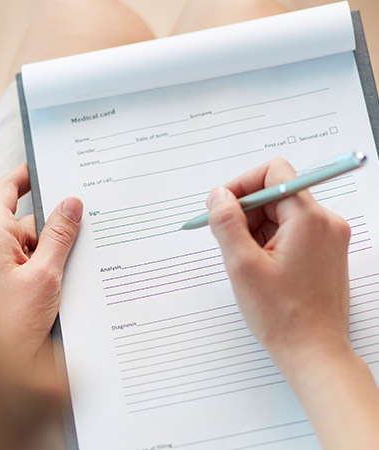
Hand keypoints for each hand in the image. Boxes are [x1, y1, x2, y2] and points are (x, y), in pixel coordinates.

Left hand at [0, 164, 82, 376]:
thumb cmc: (8, 325)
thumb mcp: (44, 276)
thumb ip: (59, 237)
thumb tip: (71, 204)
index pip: (6, 191)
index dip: (24, 176)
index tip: (44, 167)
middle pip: (28, 223)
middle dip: (55, 228)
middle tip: (83, 232)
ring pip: (32, 247)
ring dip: (53, 254)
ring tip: (72, 270)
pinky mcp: (3, 286)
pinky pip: (28, 266)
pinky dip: (46, 269)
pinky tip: (64, 284)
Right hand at [207, 158, 378, 448]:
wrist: (314, 353)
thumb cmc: (282, 316)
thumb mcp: (242, 265)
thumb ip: (226, 222)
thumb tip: (218, 195)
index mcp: (309, 219)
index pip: (273, 174)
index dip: (242, 185)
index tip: (222, 207)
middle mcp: (325, 222)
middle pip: (276, 194)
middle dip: (247, 213)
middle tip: (229, 242)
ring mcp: (327, 237)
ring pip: (281, 214)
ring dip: (256, 229)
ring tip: (246, 261)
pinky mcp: (324, 251)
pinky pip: (290, 231)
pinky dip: (269, 241)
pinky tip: (259, 267)